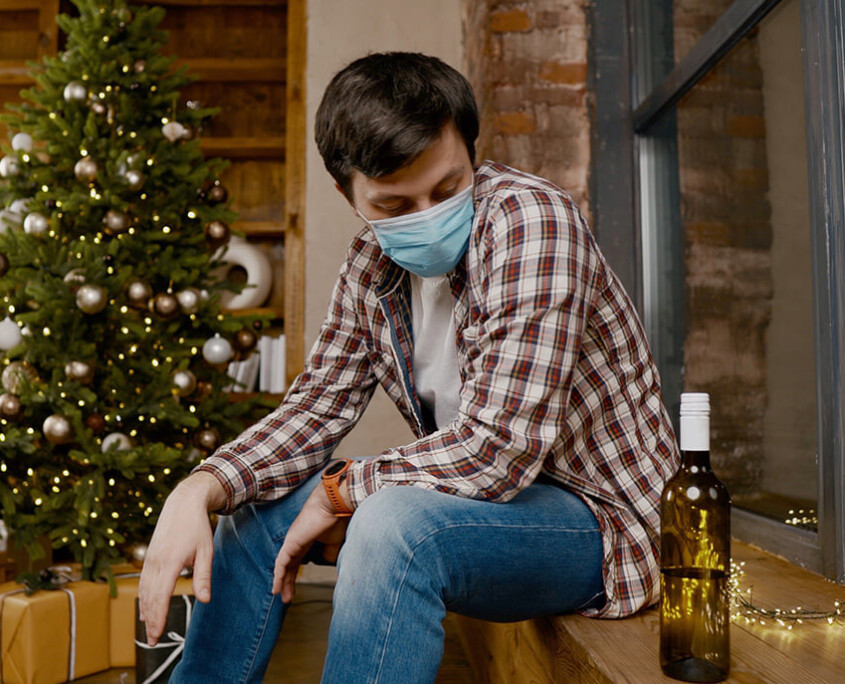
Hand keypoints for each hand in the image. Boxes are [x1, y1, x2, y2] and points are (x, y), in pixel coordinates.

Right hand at [138, 471, 224, 645]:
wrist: (183, 503)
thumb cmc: (197, 527)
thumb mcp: (206, 550)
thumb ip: (204, 576)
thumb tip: (205, 600)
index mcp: (170, 562)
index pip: (161, 597)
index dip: (158, 618)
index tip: (157, 636)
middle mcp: (156, 562)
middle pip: (149, 598)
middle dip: (150, 621)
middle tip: (152, 641)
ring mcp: (150, 559)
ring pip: (144, 591)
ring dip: (145, 611)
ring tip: (148, 629)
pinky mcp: (149, 556)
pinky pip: (143, 582)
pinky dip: (143, 597)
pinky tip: (144, 608)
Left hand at [272, 482, 349, 603]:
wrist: (334, 504)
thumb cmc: (336, 518)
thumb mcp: (334, 542)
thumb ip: (328, 553)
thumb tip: (327, 563)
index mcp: (306, 540)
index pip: (297, 561)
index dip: (296, 575)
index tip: (296, 588)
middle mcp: (296, 540)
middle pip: (289, 566)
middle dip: (288, 582)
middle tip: (288, 598)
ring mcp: (292, 541)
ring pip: (283, 566)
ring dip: (283, 583)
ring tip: (284, 598)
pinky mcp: (291, 543)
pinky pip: (281, 564)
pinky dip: (278, 577)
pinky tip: (277, 589)